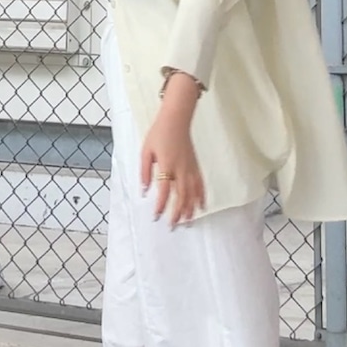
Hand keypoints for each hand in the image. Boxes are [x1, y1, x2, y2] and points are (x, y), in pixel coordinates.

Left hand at [140, 76, 204, 226]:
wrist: (176, 120)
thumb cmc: (158, 134)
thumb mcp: (146, 151)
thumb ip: (145, 172)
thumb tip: (145, 191)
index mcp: (166, 165)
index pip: (164, 190)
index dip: (160, 205)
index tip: (156, 216)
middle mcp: (180, 169)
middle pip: (181, 196)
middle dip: (177, 213)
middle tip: (172, 226)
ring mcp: (190, 168)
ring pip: (192, 193)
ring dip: (190, 209)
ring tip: (187, 223)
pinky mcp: (196, 166)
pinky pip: (200, 184)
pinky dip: (201, 196)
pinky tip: (201, 207)